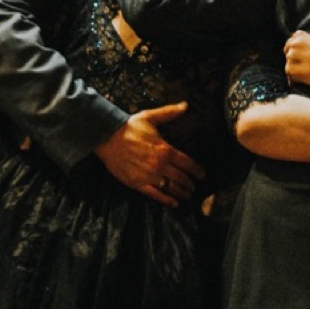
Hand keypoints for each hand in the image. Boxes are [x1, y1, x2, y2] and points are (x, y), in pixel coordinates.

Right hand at [94, 102, 208, 207]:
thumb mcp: (150, 117)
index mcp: (165, 149)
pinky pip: (156, 195)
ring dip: (182, 193)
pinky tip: (175, 203)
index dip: (197, 171)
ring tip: (188, 196)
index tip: (202, 175)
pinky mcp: (137, 183)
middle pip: (182, 178)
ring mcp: (149, 175)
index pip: (188, 163)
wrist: (107, 137)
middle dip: (190, 184)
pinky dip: (167, 201)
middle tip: (194, 188)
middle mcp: (160, 165)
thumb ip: (170, 113)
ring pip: (172, 188)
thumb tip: (185, 105)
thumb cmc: (129, 126)